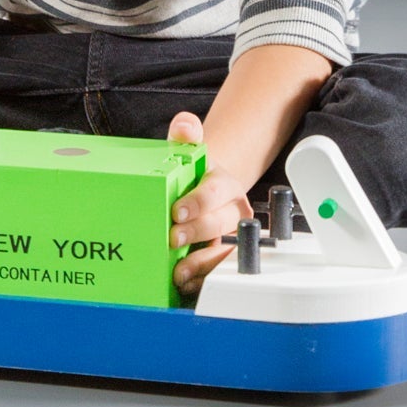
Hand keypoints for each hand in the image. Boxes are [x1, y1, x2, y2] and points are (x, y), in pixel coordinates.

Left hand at [166, 111, 252, 298]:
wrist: (201, 192)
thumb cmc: (192, 175)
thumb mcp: (187, 151)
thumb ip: (185, 134)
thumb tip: (185, 125)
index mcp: (223, 183)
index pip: (215, 191)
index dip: (198, 202)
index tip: (177, 211)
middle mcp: (233, 210)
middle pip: (220, 223)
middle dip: (196, 232)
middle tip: (172, 238)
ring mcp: (232, 234)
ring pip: (226, 251)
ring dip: (203, 263)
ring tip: (180, 271)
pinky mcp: (226, 254)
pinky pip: (220, 268)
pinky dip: (204, 278)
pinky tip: (186, 282)